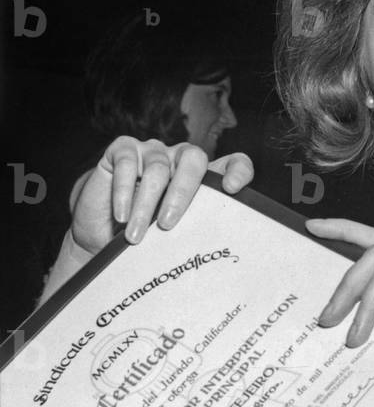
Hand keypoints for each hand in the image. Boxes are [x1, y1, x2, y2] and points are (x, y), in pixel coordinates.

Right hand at [71, 137, 253, 255]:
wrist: (101, 234)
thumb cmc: (146, 237)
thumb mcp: (174, 239)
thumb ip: (194, 234)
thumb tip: (209, 257)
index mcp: (202, 179)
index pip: (232, 163)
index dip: (238, 170)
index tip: (232, 189)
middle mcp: (180, 159)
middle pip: (194, 160)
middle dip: (183, 192)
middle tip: (168, 225)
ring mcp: (153, 151)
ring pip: (157, 168)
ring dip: (145, 205)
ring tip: (136, 236)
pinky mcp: (123, 150)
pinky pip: (127, 163)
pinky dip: (123, 192)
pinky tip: (121, 215)